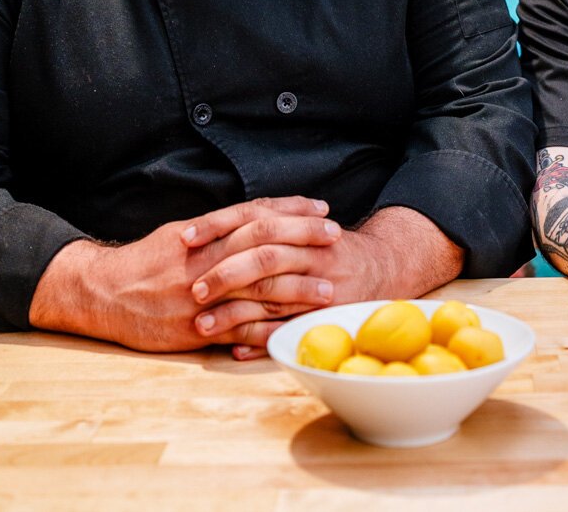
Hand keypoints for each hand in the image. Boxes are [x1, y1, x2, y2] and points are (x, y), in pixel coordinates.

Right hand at [29, 196, 338, 352]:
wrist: (101, 293)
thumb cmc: (144, 261)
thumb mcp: (179, 233)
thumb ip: (217, 228)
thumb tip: (256, 218)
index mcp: (203, 235)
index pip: (256, 215)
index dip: (291, 211)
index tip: (321, 209)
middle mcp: (205, 261)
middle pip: (264, 247)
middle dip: (304, 241)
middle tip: (336, 238)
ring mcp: (202, 297)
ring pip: (257, 290)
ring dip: (297, 290)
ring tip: (328, 289)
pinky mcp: (195, 329)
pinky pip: (239, 329)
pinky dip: (268, 329)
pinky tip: (293, 328)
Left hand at [189, 206, 464, 348]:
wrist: (384, 266)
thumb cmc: (328, 247)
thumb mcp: (302, 224)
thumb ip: (266, 222)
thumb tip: (213, 224)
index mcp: (300, 226)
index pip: (253, 220)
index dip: (217, 226)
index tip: (184, 239)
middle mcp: (313, 253)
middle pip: (264, 259)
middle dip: (225, 274)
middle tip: (192, 290)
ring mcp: (322, 285)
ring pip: (273, 298)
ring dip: (234, 314)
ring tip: (201, 326)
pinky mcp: (328, 316)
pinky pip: (291, 330)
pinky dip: (261, 340)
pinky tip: (234, 349)